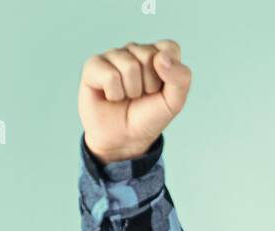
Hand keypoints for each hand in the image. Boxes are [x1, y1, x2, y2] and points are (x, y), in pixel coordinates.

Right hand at [78, 40, 190, 163]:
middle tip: (142, 96)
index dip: (169, 73)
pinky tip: (111, 97)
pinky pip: (110, 75)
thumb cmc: (149, 117)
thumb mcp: (174, 102)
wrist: (125, 138)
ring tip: (127, 96)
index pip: (169, 47)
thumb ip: (180, 78)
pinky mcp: (93, 65)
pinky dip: (114, 94)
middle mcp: (134, 51)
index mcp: (157, 55)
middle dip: (150, 84)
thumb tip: (161, 57)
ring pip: (130, 66)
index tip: (162, 88)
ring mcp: (113, 56)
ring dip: (132, 91)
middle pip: (150, 56)